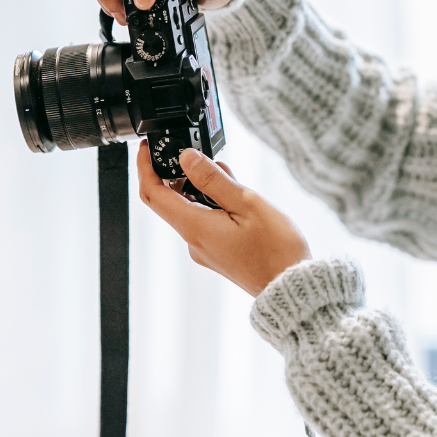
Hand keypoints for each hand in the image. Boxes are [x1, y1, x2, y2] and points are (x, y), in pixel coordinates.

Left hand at [137, 141, 310, 296]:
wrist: (291, 287)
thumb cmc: (275, 250)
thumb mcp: (246, 203)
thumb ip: (213, 180)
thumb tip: (186, 158)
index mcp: (194, 227)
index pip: (153, 193)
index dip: (145, 167)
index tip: (146, 148)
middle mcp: (193, 241)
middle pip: (172, 200)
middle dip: (184, 174)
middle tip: (206, 157)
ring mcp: (204, 249)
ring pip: (193, 209)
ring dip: (205, 189)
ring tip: (233, 179)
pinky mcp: (217, 253)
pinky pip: (206, 221)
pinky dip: (215, 204)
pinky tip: (237, 198)